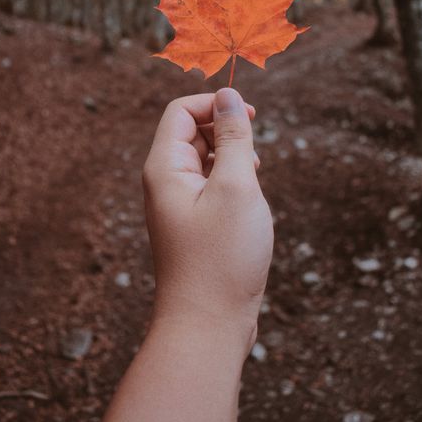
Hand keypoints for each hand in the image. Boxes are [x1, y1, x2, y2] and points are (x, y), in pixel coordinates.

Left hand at [142, 88, 273, 349]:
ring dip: (234, 160)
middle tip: (255, 157)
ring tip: (254, 182)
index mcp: (165, 167)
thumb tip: (230, 95)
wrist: (208, 326)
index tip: (251, 117)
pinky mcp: (194, 224)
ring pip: (207, 160)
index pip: (182, 111)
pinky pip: (212, 187)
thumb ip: (234, 137)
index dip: (215, 105)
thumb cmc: (222, 257)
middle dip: (227, 134)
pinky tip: (250, 205)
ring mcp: (179, 205)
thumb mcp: (237, 187)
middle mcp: (166, 182)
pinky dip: (233, 185)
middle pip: (193, 133)